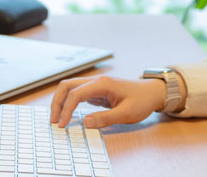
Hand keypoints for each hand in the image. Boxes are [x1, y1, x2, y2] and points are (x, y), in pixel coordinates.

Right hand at [49, 75, 165, 128]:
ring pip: (70, 88)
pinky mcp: (96, 90)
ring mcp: (95, 84)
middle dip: (57, 102)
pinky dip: (68, 102)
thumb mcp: (126, 114)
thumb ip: (105, 118)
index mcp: (102, 84)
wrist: (153, 92)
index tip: (63, 125)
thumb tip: (84, 123)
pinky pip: (77, 93)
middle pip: (67, 86)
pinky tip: (67, 113)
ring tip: (57, 118)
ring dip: (61, 101)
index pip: (76, 94)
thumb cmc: (142, 101)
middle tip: (54, 121)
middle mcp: (96, 81)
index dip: (66, 110)